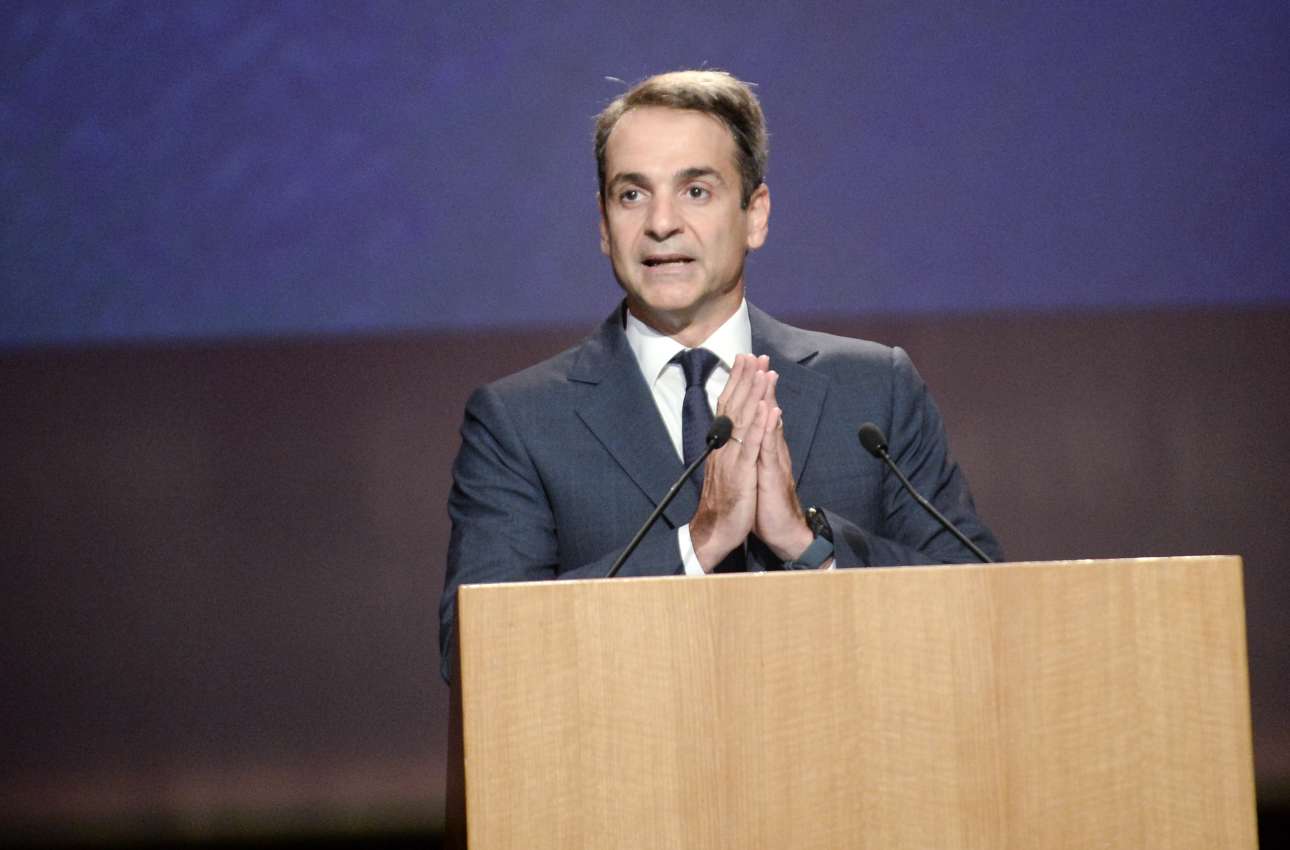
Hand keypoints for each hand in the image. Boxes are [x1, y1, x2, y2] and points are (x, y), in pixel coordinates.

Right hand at [690, 354, 770, 570]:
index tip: (744, 359)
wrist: (714, 532)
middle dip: (745, 379)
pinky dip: (760, 426)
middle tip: (753, 354)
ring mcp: (732, 459)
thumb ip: (730, 447)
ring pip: (743, 420)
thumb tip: (732, 427)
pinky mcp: (741, 474)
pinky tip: (768, 408)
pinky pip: (751, 446)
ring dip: (754, 394)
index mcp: (722, 445)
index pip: (728, 406)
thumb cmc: (724, 503)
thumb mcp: (726, 469)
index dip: (737, 382)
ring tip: (763, 371)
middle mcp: (724, 447)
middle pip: (734, 406)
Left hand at [753, 371, 812, 560]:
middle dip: (761, 383)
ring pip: (771, 423)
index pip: (758, 413)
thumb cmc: (768, 504)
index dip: (753, 390)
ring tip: (766, 373)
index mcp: (764, 448)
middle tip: (759, 356)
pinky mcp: (775, 474)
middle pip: (767, 411)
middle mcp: (772, 449)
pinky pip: (772, 448)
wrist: (784, 532)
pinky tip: (771, 412)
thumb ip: (757, 451)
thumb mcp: (757, 473)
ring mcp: (775, 459)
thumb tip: (752, 433)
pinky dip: (770, 429)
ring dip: (769, 397)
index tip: (748, 365)